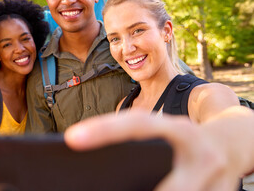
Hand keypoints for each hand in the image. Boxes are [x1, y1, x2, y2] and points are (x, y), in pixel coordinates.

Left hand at [64, 112, 240, 190]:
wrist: (236, 140)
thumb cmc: (189, 138)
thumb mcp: (167, 131)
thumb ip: (140, 140)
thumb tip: (97, 162)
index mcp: (179, 129)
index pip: (138, 124)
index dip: (105, 130)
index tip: (72, 138)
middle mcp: (200, 154)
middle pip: (164, 186)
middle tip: (94, 190)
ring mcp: (217, 179)